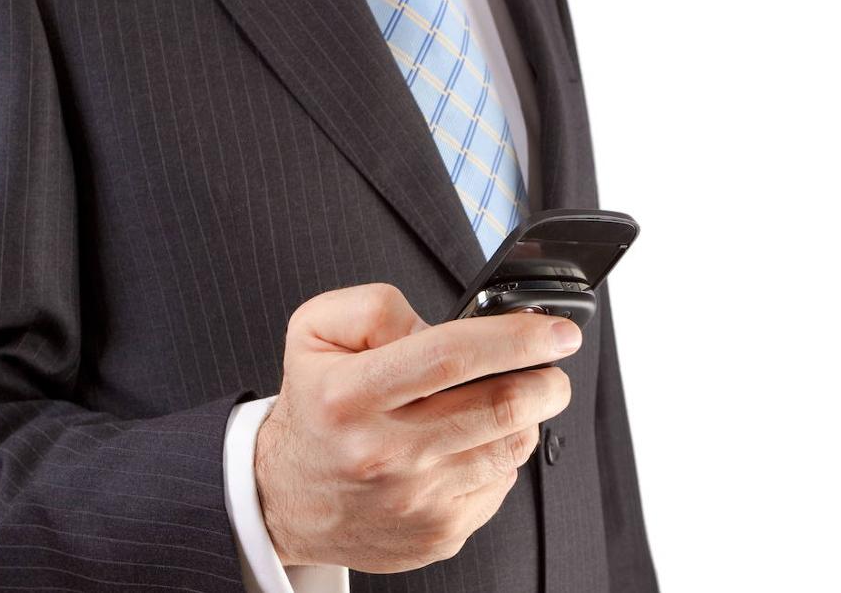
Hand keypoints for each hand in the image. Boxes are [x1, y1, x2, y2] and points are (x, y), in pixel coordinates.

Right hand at [255, 283, 580, 571]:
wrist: (284, 499)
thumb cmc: (314, 410)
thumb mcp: (315, 333)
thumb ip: (374, 308)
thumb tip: (441, 322)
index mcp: (351, 396)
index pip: (451, 356)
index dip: (517, 338)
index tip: (556, 331)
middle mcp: (385, 452)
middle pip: (500, 408)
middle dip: (547, 380)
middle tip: (552, 365)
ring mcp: (416, 500)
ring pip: (511, 446)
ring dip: (528, 416)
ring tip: (508, 399)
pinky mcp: (439, 532)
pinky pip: (500, 484)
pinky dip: (501, 455)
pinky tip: (475, 441)